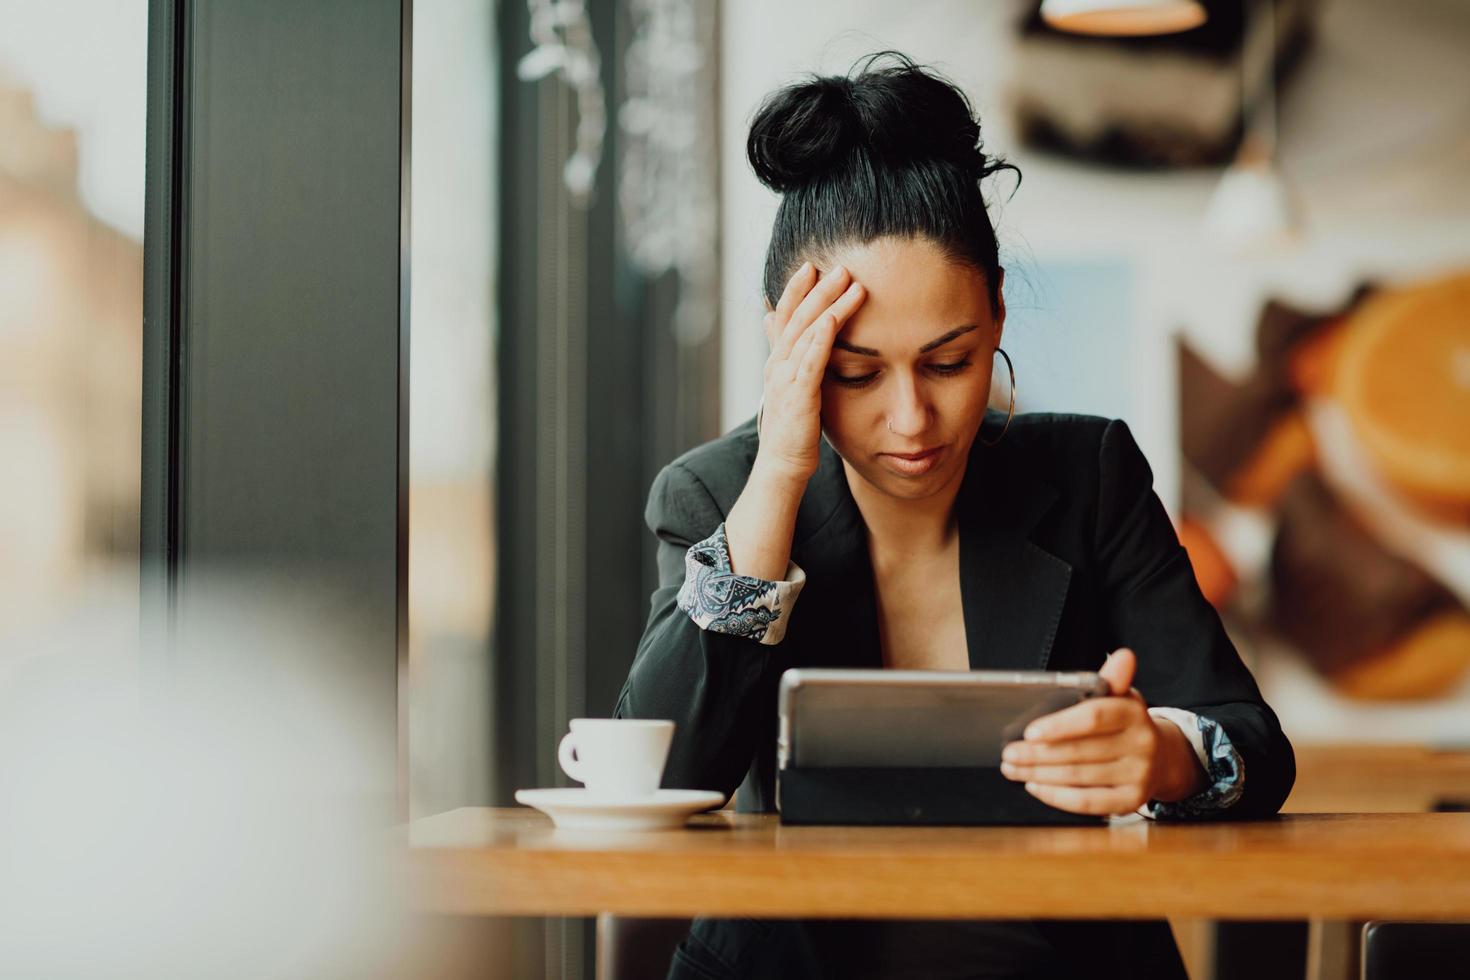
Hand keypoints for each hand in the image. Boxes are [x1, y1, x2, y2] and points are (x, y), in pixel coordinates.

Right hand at [756, 261, 865, 483]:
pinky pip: (810, 362)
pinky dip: (821, 339)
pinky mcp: (800, 397)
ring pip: (806, 334)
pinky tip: (832, 319)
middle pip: (796, 318)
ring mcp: (787, 380)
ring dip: (827, 306)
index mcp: (777, 361)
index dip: (795, 290)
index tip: (810, 266)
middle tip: (839, 266)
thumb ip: (785, 354)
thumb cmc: (792, 427)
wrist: (784, 464)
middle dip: (818, 290)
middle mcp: (778, 365)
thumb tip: (770, 321)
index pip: (784, 316)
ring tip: (849, 283)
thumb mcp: (787, 385)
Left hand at [998, 648, 1205, 815]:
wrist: (1161, 758)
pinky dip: (1057, 796)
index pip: (1093, 718)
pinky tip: (1035, 786)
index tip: (1029, 732)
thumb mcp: (1120, 698)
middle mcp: (1141, 745)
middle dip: (1037, 754)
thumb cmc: (1125, 723)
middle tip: (1009, 753)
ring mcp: (1138, 775)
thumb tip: (1123, 655)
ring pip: (1078, 777)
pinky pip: (1088, 803)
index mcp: (1134, 713)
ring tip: (1013, 768)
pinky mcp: (1132, 801)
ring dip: (1039, 774)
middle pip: (1079, 751)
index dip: (1059, 726)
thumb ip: (1111, 679)